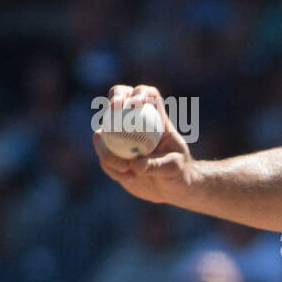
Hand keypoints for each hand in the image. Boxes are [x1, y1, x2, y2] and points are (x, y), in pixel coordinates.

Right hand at [92, 84, 195, 204]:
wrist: (171, 188)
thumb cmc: (178, 172)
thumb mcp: (174, 167)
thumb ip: (157, 165)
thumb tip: (136, 164)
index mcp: (156, 120)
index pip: (148, 95)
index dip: (140, 93)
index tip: (136, 104)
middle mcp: (134, 124)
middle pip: (119, 99)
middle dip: (115, 98)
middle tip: (114, 109)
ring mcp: (119, 139)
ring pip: (103, 132)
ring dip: (107, 147)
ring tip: (126, 168)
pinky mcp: (111, 156)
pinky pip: (104, 158)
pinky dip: (112, 167)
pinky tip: (128, 178)